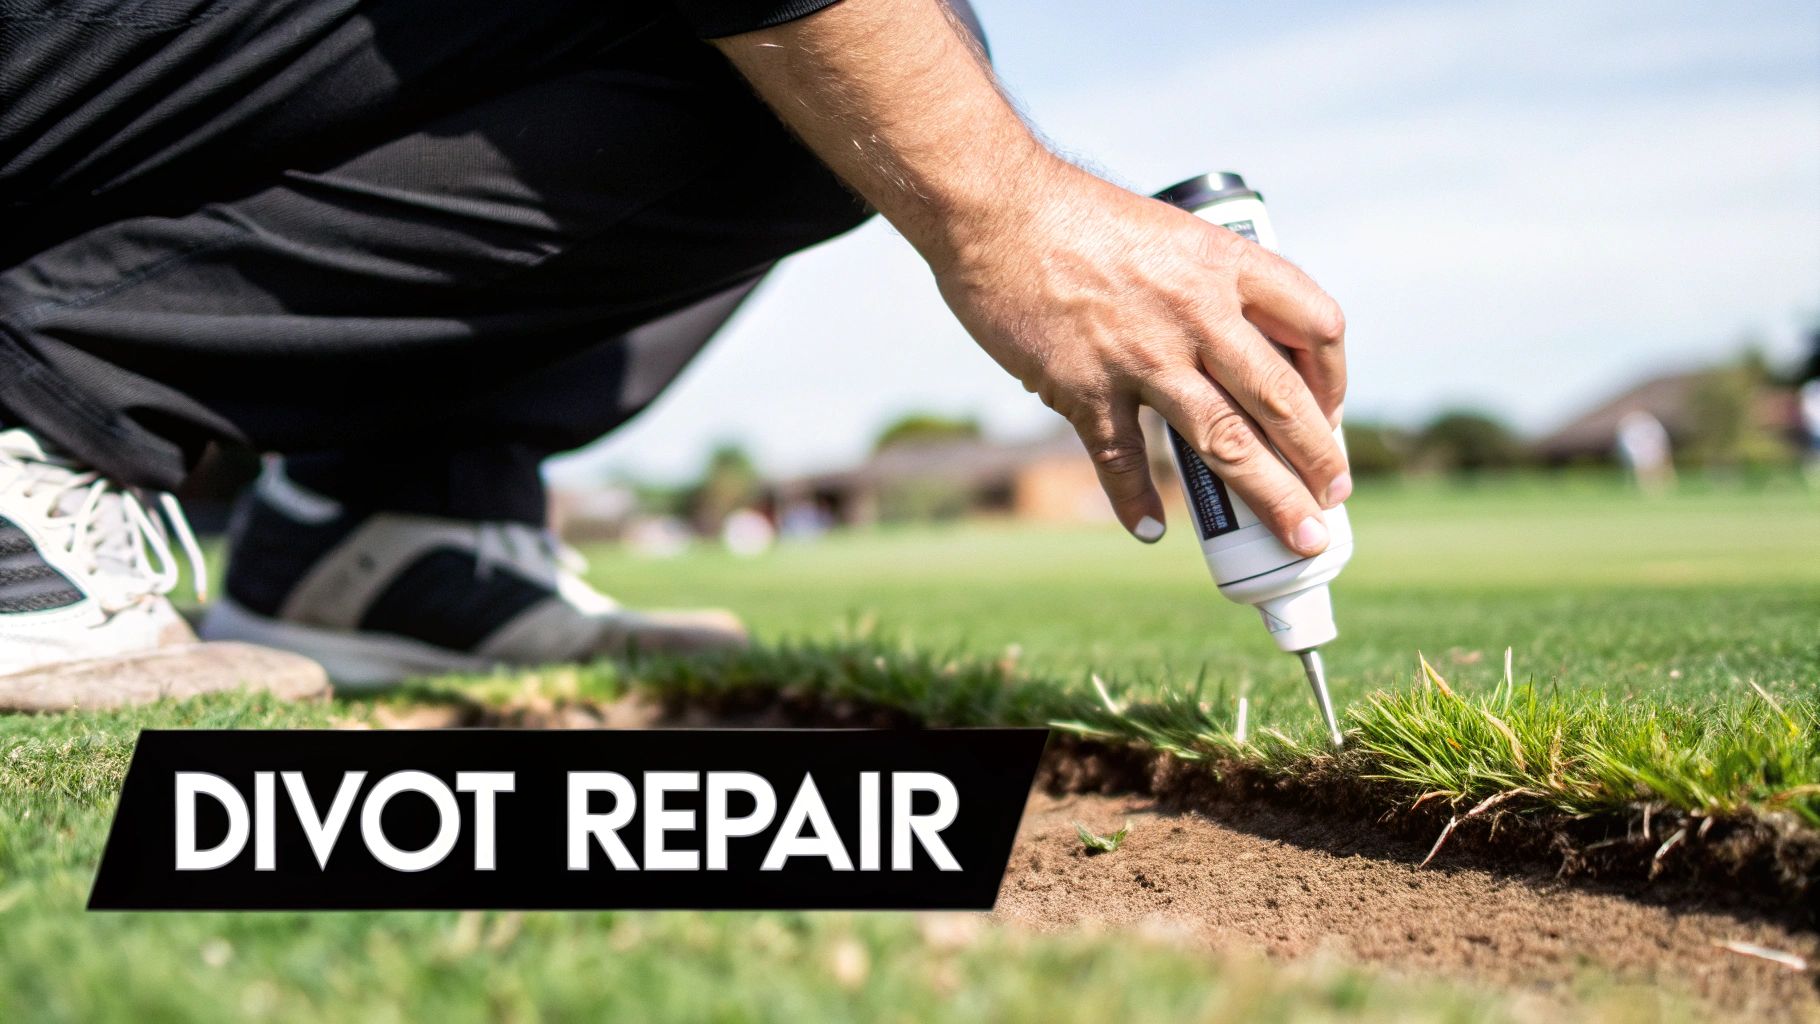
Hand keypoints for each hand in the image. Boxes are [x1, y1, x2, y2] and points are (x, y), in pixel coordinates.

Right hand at [932, 161, 1349, 553]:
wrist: (993, 207)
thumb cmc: (1073, 216)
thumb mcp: (1165, 235)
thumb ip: (1200, 288)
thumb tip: (1226, 351)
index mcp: (1223, 263)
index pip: (1317, 324)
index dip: (1334, 377)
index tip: (1327, 410)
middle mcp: (1195, 312)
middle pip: (1281, 399)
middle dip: (1316, 457)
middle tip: (1333, 496)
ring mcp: (1141, 355)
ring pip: (1225, 440)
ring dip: (1270, 496)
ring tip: (1301, 536)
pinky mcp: (1084, 388)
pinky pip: (1121, 459)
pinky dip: (1134, 500)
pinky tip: (1149, 529)